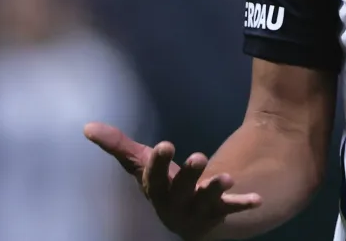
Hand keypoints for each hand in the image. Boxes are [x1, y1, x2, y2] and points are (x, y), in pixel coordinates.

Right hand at [84, 122, 260, 240]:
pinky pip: (232, 210)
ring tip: (228, 177)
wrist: (185, 219)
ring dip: (215, 189)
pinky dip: (243, 204)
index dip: (159, 162)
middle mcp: (174, 203)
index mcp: (156, 188)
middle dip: (189, 175)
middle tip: (200, 156)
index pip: (154, 175)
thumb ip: (119, 146)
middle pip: (181, 189)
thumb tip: (87, 126)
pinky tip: (259, 199)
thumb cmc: (162, 184)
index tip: (166, 145)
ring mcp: (198, 210)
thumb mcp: (142, 164)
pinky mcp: (219, 213)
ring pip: (206, 201)